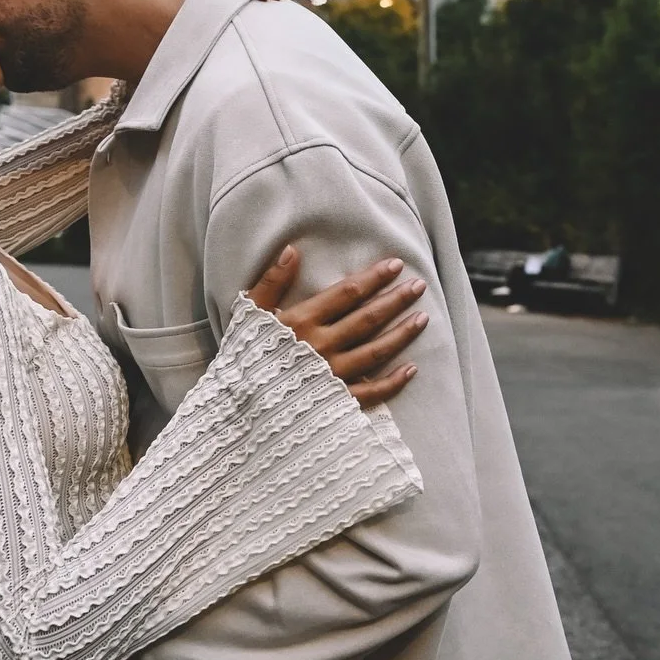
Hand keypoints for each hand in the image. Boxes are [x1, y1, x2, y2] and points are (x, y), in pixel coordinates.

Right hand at [247, 246, 428, 407]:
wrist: (235, 407)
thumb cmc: (243, 357)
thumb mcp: (250, 314)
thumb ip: (270, 282)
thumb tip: (292, 251)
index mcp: (302, 322)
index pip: (347, 294)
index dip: (373, 278)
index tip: (395, 265)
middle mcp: (322, 347)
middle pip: (368, 319)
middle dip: (395, 300)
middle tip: (418, 286)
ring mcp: (332, 376)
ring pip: (376, 351)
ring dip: (401, 334)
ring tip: (423, 319)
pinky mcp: (336, 402)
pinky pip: (371, 392)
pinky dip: (393, 382)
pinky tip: (411, 369)